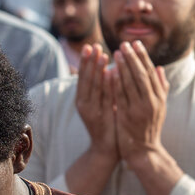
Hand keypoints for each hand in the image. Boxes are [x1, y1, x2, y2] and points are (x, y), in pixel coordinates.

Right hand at [74, 44, 117, 160]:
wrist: (106, 149)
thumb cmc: (107, 124)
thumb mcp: (102, 104)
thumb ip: (103, 89)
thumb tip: (108, 69)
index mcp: (82, 100)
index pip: (83, 77)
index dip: (86, 62)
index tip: (91, 46)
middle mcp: (84, 104)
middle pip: (86, 79)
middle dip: (90, 61)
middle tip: (94, 45)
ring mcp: (91, 111)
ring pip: (94, 87)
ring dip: (98, 70)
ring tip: (103, 55)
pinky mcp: (101, 118)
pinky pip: (105, 97)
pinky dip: (108, 84)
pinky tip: (111, 73)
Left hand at [111, 40, 168, 163]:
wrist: (143, 149)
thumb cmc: (150, 126)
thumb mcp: (160, 106)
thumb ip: (160, 87)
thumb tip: (159, 68)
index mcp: (159, 97)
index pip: (150, 72)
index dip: (143, 56)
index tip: (135, 43)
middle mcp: (151, 101)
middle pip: (141, 74)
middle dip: (132, 57)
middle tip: (124, 43)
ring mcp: (139, 109)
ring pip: (131, 82)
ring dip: (123, 66)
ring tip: (116, 52)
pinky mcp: (127, 115)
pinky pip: (121, 95)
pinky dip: (116, 82)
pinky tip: (111, 71)